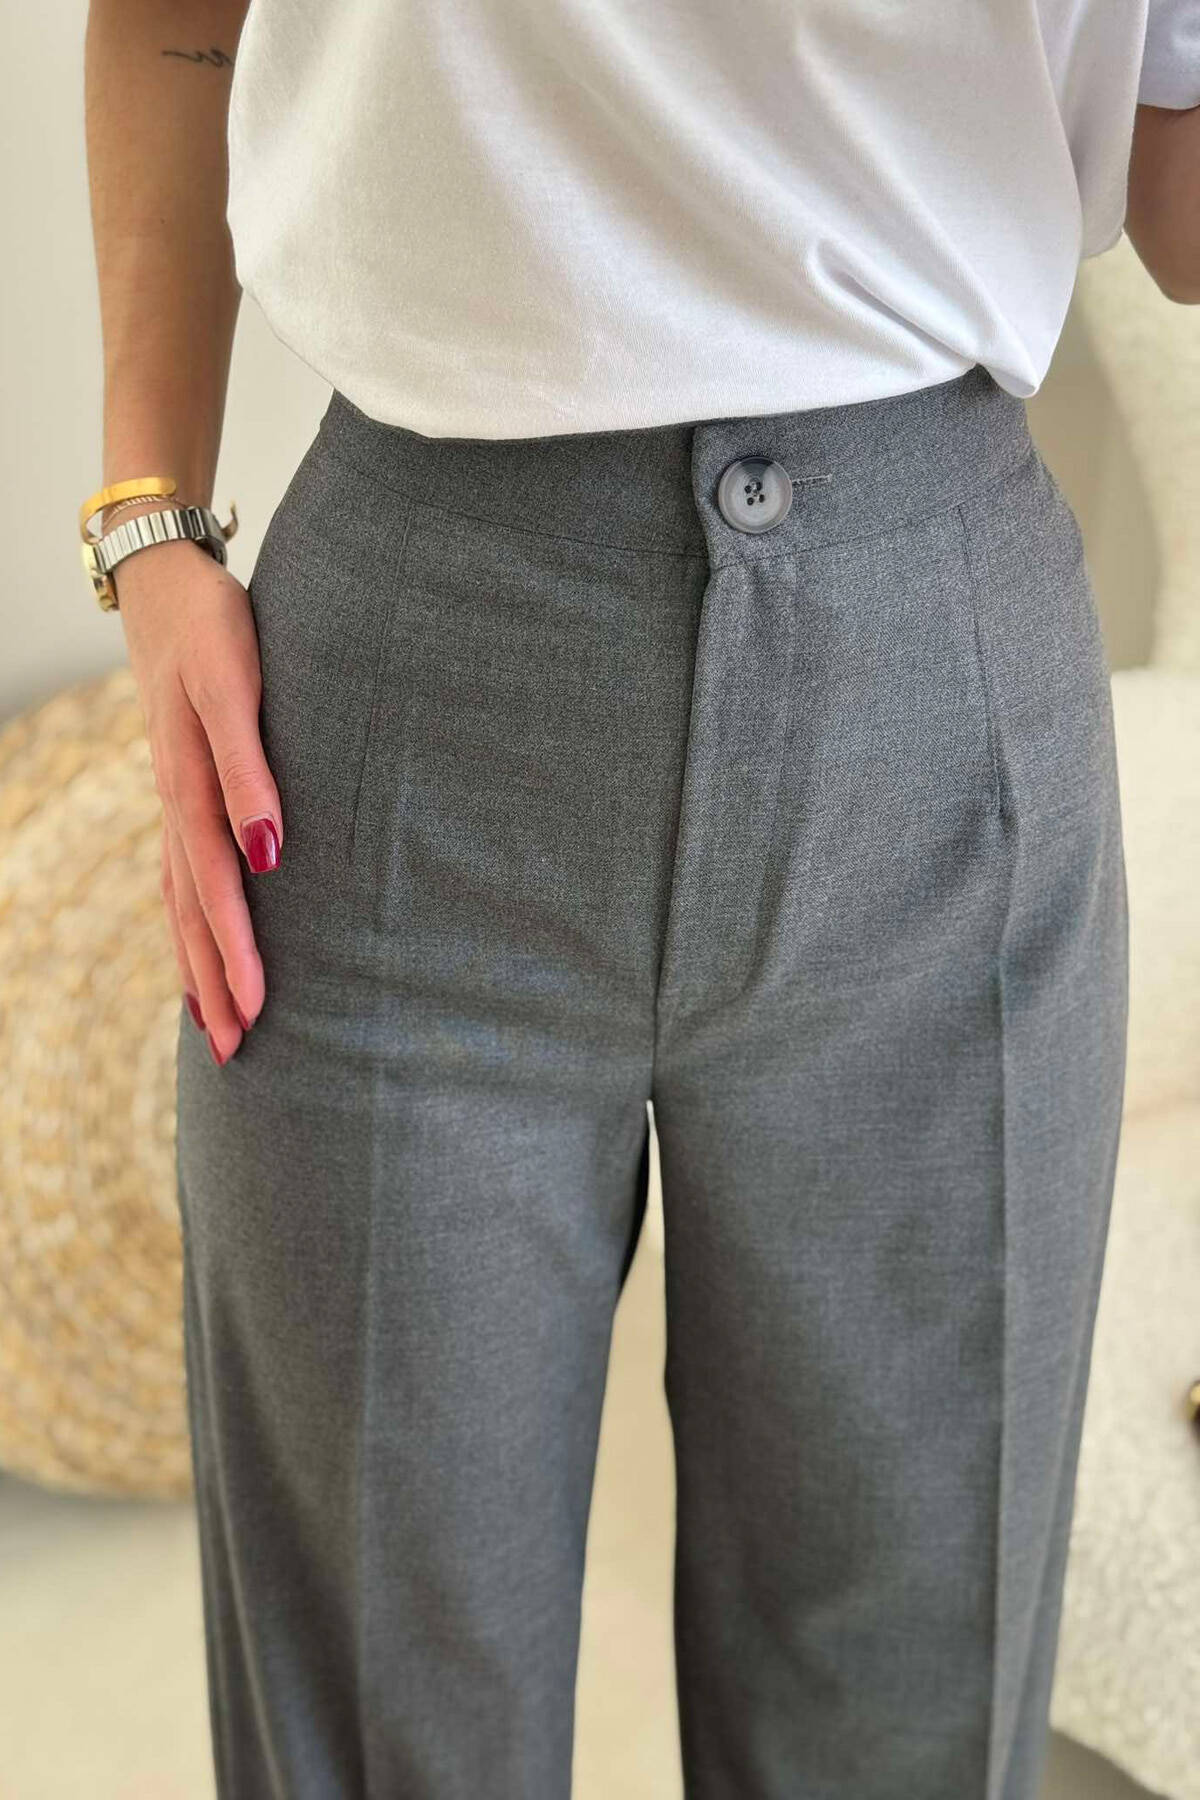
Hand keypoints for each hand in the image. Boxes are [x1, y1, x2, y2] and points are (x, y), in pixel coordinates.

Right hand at [115, 524, 281, 1064]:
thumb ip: (249, 767)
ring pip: (181, 901)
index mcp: (192, 786)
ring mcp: (171, 800)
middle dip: (216, 981)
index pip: (215, 887)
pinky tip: (199, 957)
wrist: (168, 585)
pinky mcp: (178, 792)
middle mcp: (176, 803)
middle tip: (241, 1054)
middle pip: (193, 910)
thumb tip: (268, 852)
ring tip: (219, 1032)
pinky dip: (186, 925)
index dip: (234, 950)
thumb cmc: (215, 629)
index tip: (256, 1009)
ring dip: (199, 965)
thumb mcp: (235, 686)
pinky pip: (176, 876)